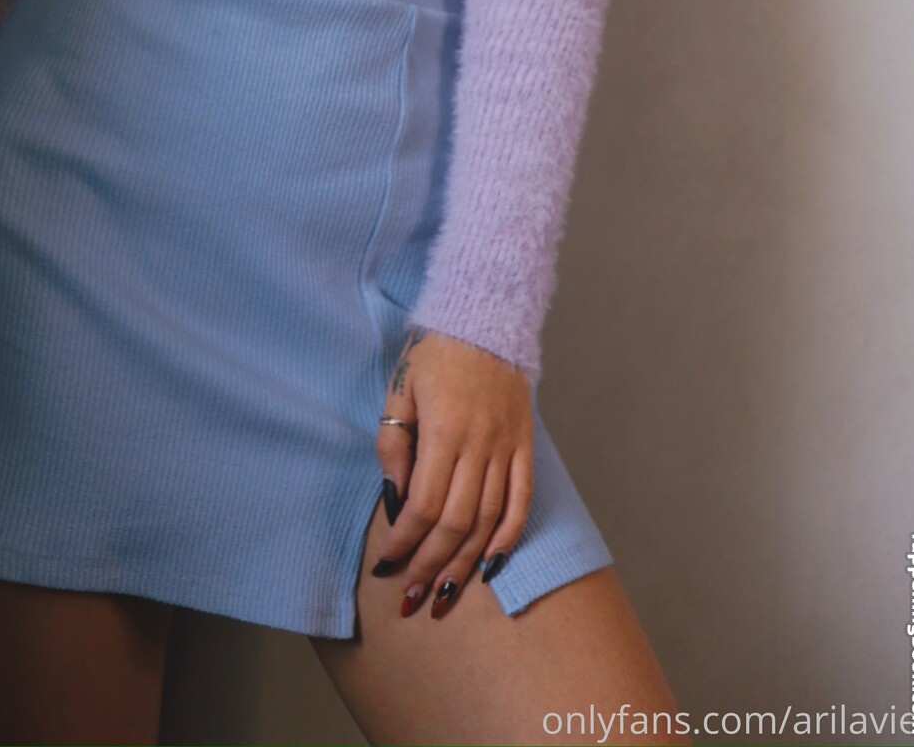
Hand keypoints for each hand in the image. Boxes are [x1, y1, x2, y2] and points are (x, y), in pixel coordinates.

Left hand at [373, 325, 533, 617]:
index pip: (422, 505)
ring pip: (488, 519)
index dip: (403, 543)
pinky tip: (492, 561)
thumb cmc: (434, 352)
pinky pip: (522, 499)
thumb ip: (394, 442)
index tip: (387, 567)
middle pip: (455, 522)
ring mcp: (506, 446)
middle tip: (413, 597)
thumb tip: (395, 498)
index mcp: (442, 431)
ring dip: (466, 561)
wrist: (486, 316)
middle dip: (431, 565)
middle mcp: (478, 445)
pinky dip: (509, 534)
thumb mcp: (400, 388)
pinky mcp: (526, 445)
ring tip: (446, 592)